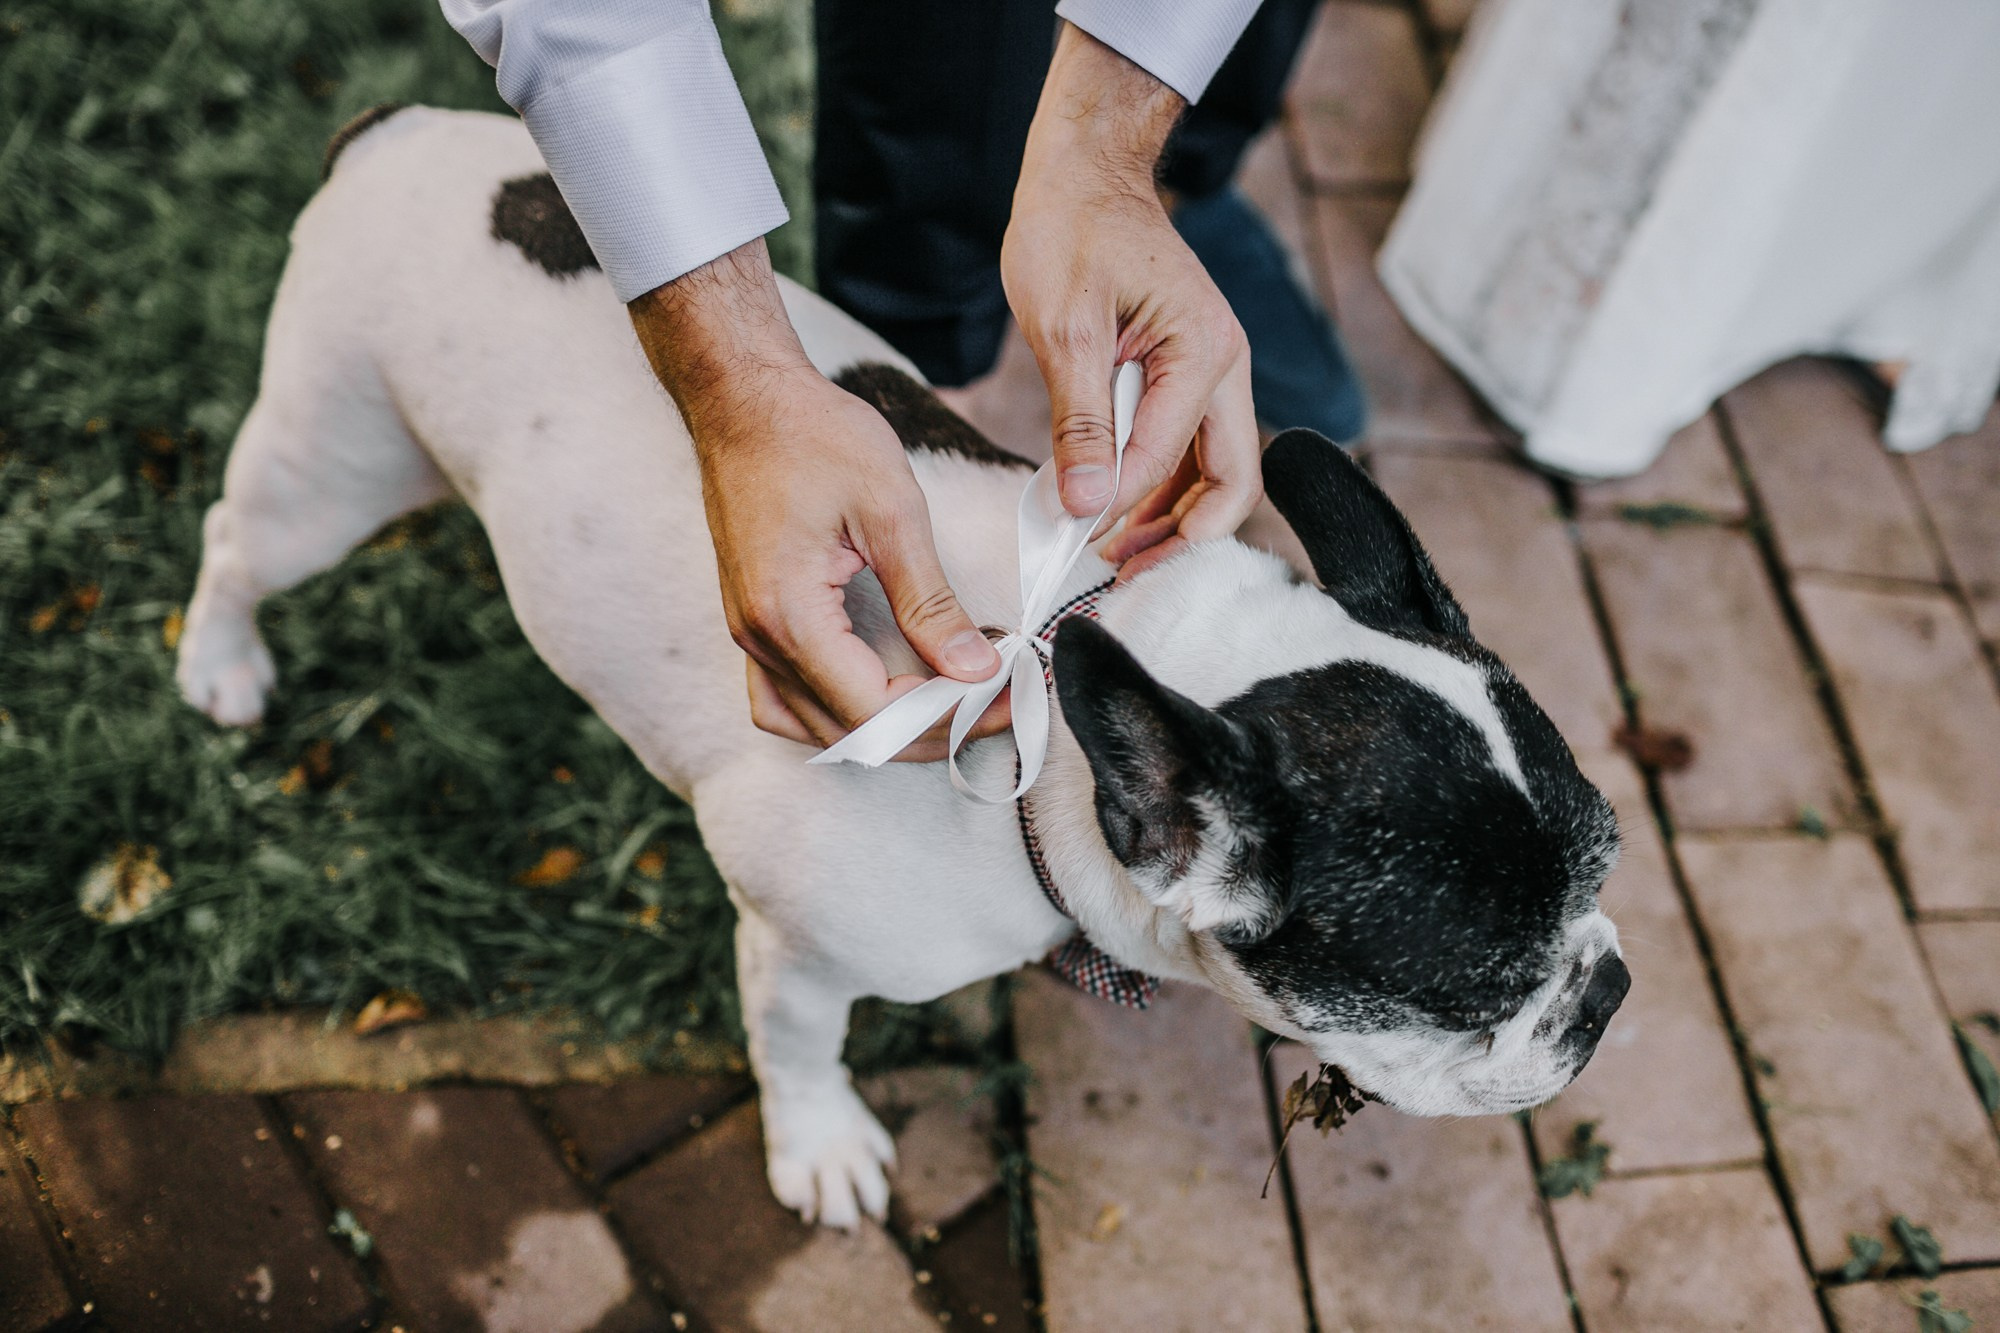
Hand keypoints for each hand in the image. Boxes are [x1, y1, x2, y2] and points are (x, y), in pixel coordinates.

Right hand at [629, 240, 1006, 758]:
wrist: (743, 397)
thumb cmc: (812, 435)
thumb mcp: (890, 510)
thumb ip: (930, 601)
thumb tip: (975, 669)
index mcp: (789, 614)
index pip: (874, 711)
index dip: (946, 715)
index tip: (1005, 694)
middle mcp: (759, 639)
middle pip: (848, 732)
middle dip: (928, 729)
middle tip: (994, 703)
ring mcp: (748, 634)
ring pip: (812, 727)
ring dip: (881, 731)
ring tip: (946, 706)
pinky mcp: (752, 622)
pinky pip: (786, 698)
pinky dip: (836, 710)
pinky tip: (883, 691)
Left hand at [1002, 23, 1261, 577]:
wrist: (1084, 174)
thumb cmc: (1072, 231)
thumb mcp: (1064, 326)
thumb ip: (1079, 421)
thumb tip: (1084, 505)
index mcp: (1205, 352)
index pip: (1169, 458)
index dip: (1121, 507)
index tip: (1069, 542)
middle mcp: (1225, 367)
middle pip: (1231, 481)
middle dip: (1181, 536)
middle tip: (1123, 575)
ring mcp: (1212, 373)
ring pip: (1213, 471)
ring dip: (1170, 518)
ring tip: (1113, 556)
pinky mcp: (1187, 376)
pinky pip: (1188, 447)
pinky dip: (1158, 485)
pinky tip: (1115, 511)